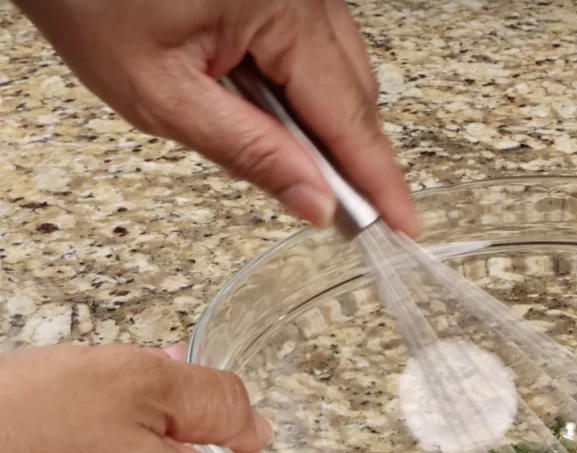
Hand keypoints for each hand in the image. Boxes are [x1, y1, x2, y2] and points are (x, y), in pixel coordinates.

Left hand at [13, 0, 418, 234]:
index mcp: (283, 11)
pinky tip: (274, 113)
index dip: (379, 180)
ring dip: (326, 127)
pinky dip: (308, 94)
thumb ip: (249, 153)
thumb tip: (314, 202)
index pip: (349, 119)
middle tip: (342, 216)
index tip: (405, 226)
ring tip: (288, 158)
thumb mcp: (164, 97)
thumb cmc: (91, 0)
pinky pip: (321, 51)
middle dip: (351, 158)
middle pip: (357, 96)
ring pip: (344, 75)